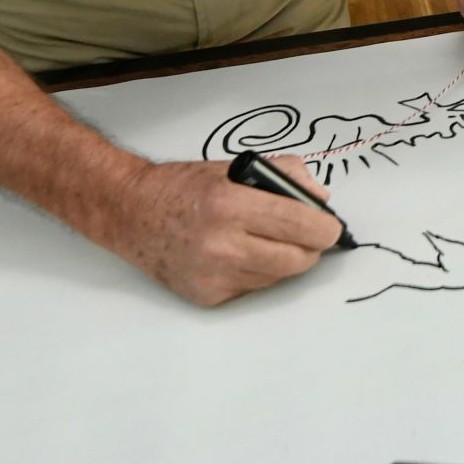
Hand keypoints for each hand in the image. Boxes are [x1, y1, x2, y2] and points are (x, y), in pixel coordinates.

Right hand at [101, 156, 345, 305]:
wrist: (131, 212)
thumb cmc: (183, 187)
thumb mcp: (237, 167)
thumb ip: (286, 176)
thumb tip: (320, 200)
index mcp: (229, 205)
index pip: (300, 225)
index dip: (326, 229)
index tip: (332, 227)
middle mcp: (220, 245)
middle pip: (296, 261)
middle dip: (312, 249)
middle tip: (310, 237)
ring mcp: (212, 275)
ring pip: (277, 277)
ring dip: (284, 261)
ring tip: (270, 240)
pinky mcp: (206, 296)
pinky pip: (252, 288)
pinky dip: (257, 272)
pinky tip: (243, 254)